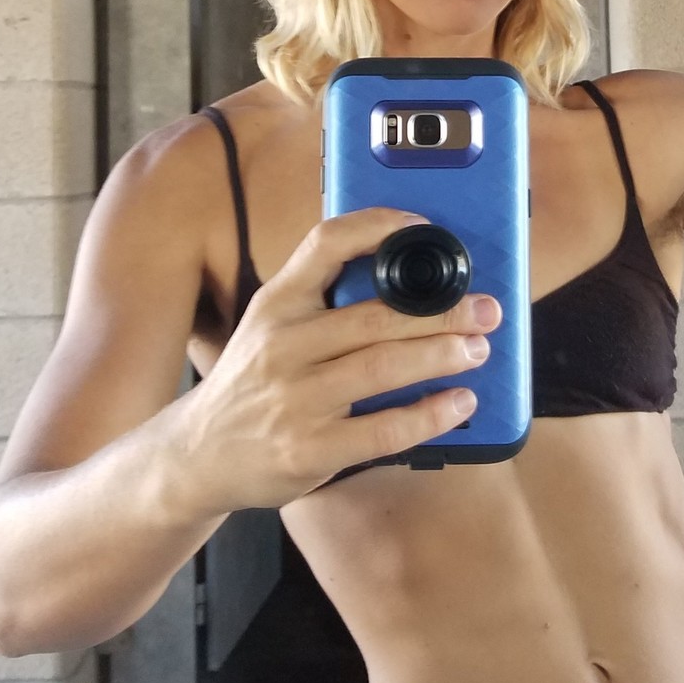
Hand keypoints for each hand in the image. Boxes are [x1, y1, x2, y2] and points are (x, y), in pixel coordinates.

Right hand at [169, 208, 500, 511]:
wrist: (197, 455)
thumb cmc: (252, 382)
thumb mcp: (269, 326)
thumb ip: (321, 300)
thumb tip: (407, 273)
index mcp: (277, 304)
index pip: (326, 244)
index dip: (379, 227)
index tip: (425, 227)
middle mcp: (282, 345)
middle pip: (376, 315)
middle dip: (443, 310)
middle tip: (486, 309)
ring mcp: (295, 400)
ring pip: (385, 368)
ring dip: (443, 356)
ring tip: (478, 349)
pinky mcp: (309, 450)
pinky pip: (385, 429)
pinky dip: (431, 415)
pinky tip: (459, 403)